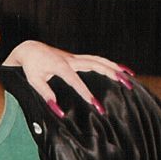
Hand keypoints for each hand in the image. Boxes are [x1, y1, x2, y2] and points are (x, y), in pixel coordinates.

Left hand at [3, 41, 134, 117]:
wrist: (30, 49)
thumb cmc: (31, 67)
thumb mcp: (34, 81)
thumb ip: (46, 95)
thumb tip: (59, 110)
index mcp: (60, 66)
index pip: (75, 80)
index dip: (86, 92)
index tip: (95, 104)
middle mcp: (71, 60)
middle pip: (95, 65)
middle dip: (111, 74)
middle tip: (125, 85)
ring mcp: (76, 57)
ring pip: (99, 60)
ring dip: (115, 67)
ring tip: (130, 77)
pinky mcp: (78, 58)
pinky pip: (97, 59)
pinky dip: (110, 63)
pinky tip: (122, 69)